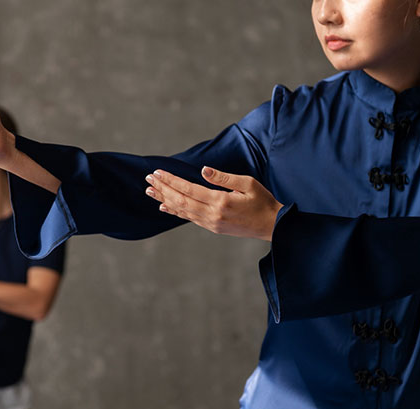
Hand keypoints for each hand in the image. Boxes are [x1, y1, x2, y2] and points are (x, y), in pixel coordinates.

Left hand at [144, 166, 282, 240]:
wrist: (271, 226)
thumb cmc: (262, 201)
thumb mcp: (247, 183)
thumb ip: (223, 177)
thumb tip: (204, 170)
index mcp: (220, 201)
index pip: (189, 189)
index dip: (171, 181)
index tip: (158, 173)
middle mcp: (212, 214)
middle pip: (180, 200)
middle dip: (163, 189)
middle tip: (148, 179)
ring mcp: (210, 223)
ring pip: (182, 210)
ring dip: (165, 199)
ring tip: (150, 191)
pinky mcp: (212, 227)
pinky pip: (189, 218)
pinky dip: (175, 211)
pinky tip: (164, 205)